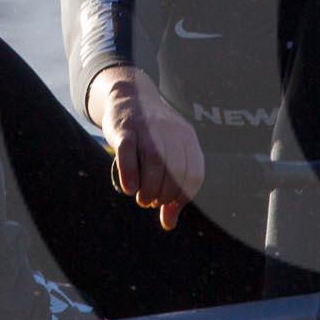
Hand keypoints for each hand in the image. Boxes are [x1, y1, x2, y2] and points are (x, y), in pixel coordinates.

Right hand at [94, 68, 203, 229]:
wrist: (129, 95)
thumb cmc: (151, 134)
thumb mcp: (167, 155)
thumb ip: (171, 188)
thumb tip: (169, 224)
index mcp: (187, 138)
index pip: (195, 174)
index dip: (183, 196)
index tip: (168, 206)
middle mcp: (171, 131)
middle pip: (175, 170)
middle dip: (164, 194)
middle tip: (151, 201)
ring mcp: (147, 129)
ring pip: (154, 163)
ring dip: (149, 188)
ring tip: (142, 198)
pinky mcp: (125, 128)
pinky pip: (128, 153)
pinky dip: (130, 174)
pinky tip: (129, 189)